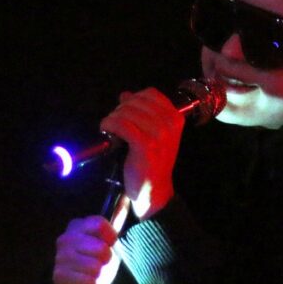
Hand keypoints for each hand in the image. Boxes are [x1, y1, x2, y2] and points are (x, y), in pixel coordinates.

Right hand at [53, 216, 117, 283]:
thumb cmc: (96, 260)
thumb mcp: (107, 240)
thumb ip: (115, 219)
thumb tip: (125, 197)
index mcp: (77, 226)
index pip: (99, 224)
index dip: (110, 238)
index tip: (109, 245)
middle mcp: (65, 239)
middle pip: (101, 248)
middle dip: (106, 260)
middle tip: (100, 264)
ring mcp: (60, 257)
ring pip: (96, 267)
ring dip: (100, 275)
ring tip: (94, 275)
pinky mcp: (59, 276)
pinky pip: (89, 281)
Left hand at [100, 88, 183, 218]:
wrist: (154, 189)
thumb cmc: (153, 161)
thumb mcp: (154, 134)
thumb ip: (142, 113)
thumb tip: (125, 95)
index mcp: (176, 118)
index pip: (151, 94)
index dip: (134, 98)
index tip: (124, 110)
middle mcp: (170, 124)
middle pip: (137, 101)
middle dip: (121, 109)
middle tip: (114, 122)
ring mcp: (158, 134)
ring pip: (127, 112)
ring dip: (113, 117)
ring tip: (109, 128)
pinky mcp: (144, 145)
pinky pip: (121, 125)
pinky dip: (110, 125)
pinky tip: (106, 130)